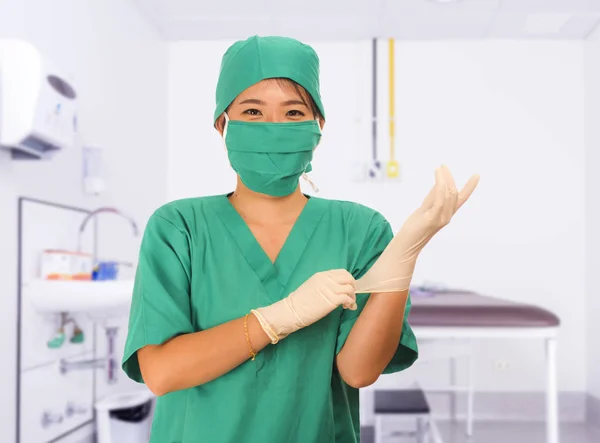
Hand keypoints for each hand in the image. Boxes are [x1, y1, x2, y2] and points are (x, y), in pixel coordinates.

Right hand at [252, 269, 355, 342]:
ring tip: (348, 305)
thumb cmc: (300, 301)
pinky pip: (348, 298)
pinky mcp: (332, 300)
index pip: (342, 272)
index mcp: (322, 275)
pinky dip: (351, 303)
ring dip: (352, 297)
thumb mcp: (312, 286)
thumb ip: (324, 284)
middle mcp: (327, 279)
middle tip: (350, 296)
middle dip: (352, 287)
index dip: (348, 280)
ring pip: (350, 288)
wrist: (292, 310)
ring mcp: (330, 289)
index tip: (347, 288)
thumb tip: (336, 288)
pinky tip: (347, 308)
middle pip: (349, 278)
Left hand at [355, 165, 478, 293]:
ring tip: (439, 168)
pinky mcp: (431, 219)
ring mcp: (440, 218)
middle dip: (450, 178)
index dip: (470, 187)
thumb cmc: (415, 227)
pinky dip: (440, 186)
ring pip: (448, 195)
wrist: (406, 244)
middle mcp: (447, 216)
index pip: (461, 198)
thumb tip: (439, 182)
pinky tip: (437, 177)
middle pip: (454, 193)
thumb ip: (433, 196)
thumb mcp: (426, 207)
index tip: (477, 175)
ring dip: (444, 179)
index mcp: (447, 214)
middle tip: (443, 166)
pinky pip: (439, 200)